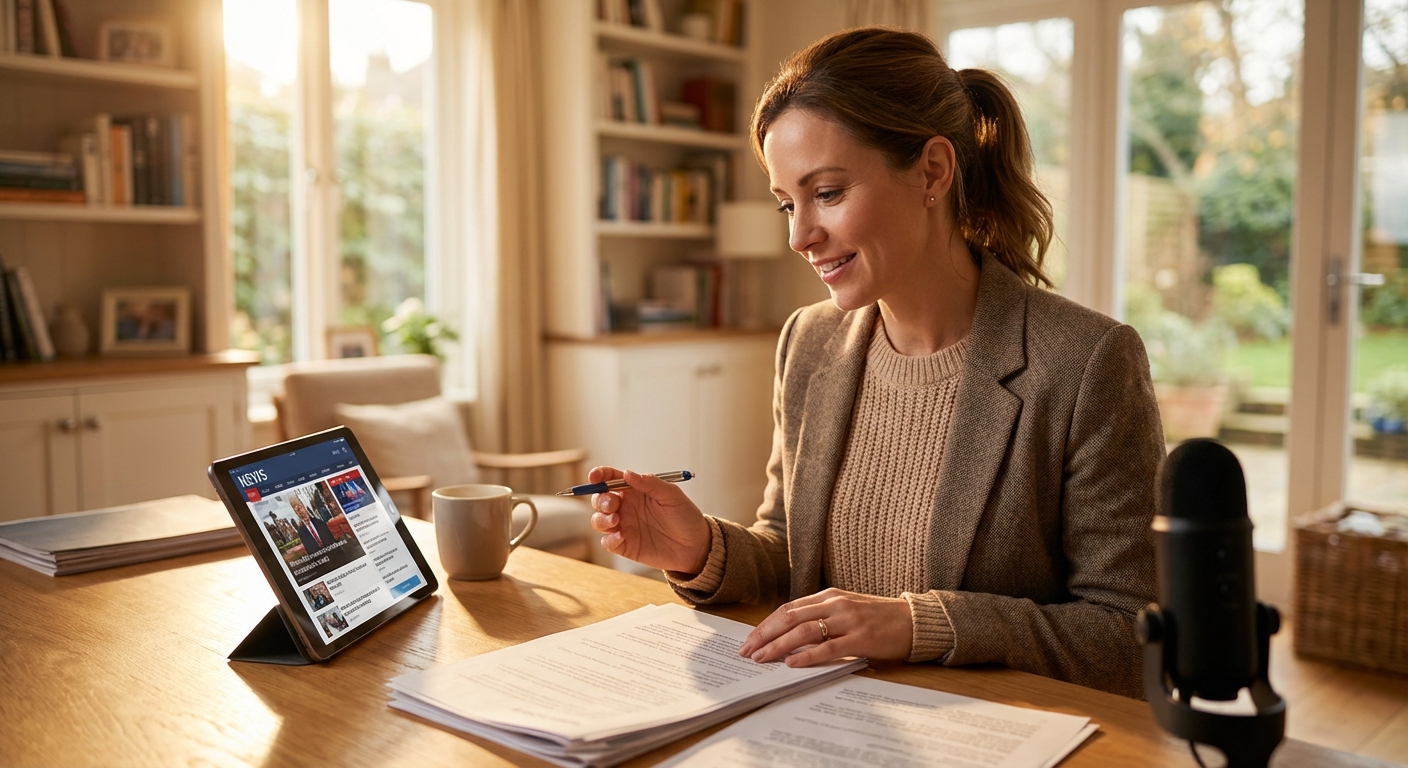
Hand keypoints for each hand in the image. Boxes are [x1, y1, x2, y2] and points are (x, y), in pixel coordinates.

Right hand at [588, 466, 711, 574]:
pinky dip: (609, 539)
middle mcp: (626, 507)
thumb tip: (627, 474)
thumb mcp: (671, 495)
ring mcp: (624, 526)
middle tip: (613, 503)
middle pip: (600, 499)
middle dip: (600, 499)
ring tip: (615, 520)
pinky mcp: (625, 545)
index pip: (611, 478)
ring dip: (601, 519)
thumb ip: (649, 483)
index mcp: (635, 490)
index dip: (599, 475)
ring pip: (598, 520)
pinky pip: (607, 542)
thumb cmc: (685, 516)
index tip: (594, 477)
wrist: (695, 546)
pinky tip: (621, 536)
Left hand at [738, 588, 913, 666]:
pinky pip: (828, 648)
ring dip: (778, 646)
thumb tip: (788, 636)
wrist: (913, 621)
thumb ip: (820, 617)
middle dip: (764, 635)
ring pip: (803, 631)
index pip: (788, 609)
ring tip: (762, 658)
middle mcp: (835, 604)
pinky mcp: (861, 638)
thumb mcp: (846, 610)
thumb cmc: (877, 618)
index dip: (766, 624)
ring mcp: (848, 620)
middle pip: (789, 618)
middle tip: (747, 651)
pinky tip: (792, 664)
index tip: (749, 639)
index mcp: (828, 596)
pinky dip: (807, 656)